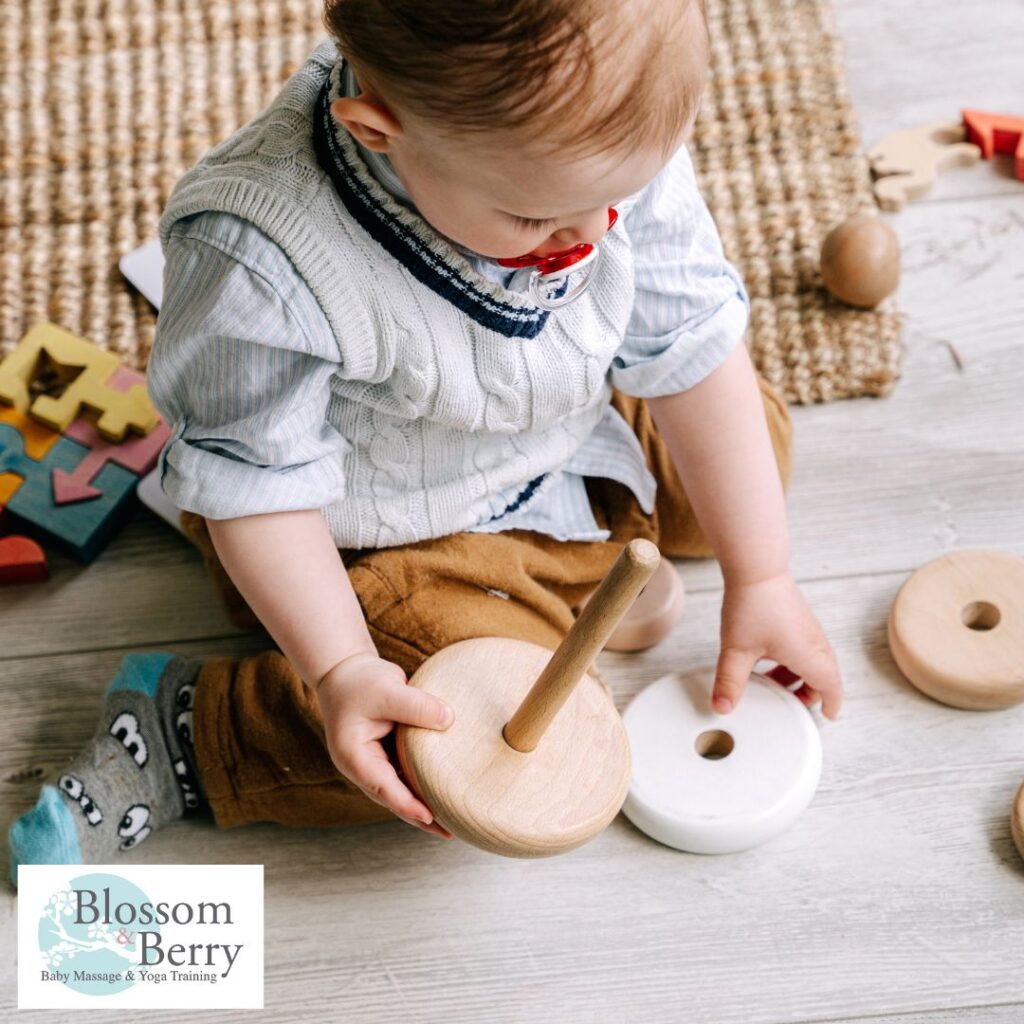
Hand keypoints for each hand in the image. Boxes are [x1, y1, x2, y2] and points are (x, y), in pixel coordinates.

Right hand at [315, 652, 454, 837]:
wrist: (344, 670)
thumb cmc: (359, 680)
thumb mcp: (387, 689)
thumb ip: (416, 705)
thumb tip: (450, 720)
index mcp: (354, 756)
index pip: (383, 787)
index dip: (407, 804)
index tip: (430, 817)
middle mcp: (363, 765)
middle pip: (393, 797)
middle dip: (419, 817)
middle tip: (449, 832)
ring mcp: (374, 762)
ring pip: (401, 789)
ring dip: (423, 803)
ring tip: (452, 820)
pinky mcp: (387, 753)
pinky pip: (407, 773)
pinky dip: (423, 783)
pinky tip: (444, 790)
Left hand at [712, 571, 842, 719]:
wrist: (757, 568)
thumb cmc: (752, 605)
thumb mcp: (736, 650)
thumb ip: (729, 682)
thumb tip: (722, 708)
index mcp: (809, 656)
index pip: (832, 687)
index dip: (831, 705)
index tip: (826, 717)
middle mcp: (815, 643)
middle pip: (824, 676)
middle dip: (810, 694)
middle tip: (790, 705)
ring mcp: (808, 628)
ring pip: (813, 661)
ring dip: (799, 677)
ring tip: (773, 685)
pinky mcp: (798, 618)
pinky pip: (804, 647)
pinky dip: (793, 661)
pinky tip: (767, 660)